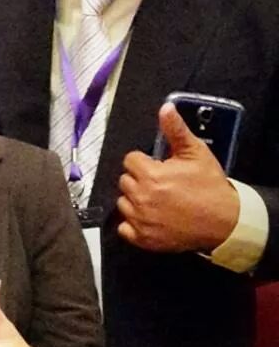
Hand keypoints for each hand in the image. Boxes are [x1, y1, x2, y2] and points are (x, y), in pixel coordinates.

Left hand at [117, 103, 238, 252]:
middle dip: (139, 179)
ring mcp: (140, 220)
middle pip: (125, 181)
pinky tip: (149, 218)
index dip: (144, 161)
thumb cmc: (209, 186)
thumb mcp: (196, 153)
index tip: (157, 167)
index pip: (130, 160)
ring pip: (123, 203)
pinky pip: (124, 228)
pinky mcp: (143, 238)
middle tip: (160, 184)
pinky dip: (133, 224)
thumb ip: (176, 130)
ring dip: (135, 200)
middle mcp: (141, 198)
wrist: (223, 221)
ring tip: (156, 200)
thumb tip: (165, 108)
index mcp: (151, 175)